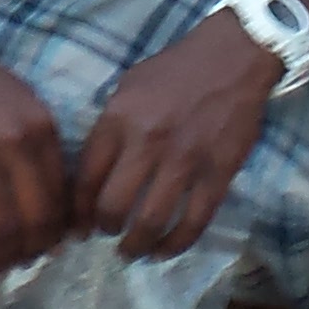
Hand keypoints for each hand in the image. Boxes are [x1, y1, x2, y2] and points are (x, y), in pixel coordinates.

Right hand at [0, 23, 70, 268]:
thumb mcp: (23, 105)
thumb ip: (42, 151)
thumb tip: (60, 214)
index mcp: (41, 127)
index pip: (61, 196)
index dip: (58, 231)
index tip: (51, 247)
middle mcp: (14, 142)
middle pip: (35, 218)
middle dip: (33, 251)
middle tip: (23, 263)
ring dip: (1, 257)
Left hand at [75, 18, 279, 258]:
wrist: (232, 56)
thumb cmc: (174, 71)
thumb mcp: (127, 86)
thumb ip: (109, 127)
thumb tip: (89, 174)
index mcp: (119, 119)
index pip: (86, 179)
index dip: (77, 212)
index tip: (77, 227)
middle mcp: (147, 142)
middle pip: (113, 207)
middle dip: (104, 231)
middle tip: (107, 235)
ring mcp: (185, 160)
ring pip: (151, 221)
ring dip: (137, 246)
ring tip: (133, 251)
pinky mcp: (218, 172)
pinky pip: (194, 221)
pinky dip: (176, 244)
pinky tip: (165, 251)